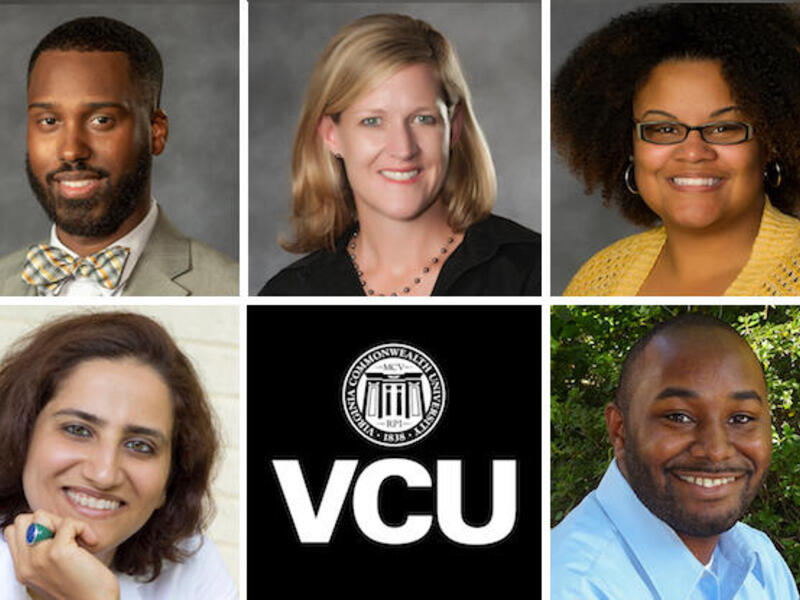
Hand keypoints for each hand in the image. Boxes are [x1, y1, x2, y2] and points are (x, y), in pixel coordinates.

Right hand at [4, 510, 119, 599]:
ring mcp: (38, 557)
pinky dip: (84, 528)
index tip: (57, 538)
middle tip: (67, 536)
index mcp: (23, 569)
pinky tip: (91, 542)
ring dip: (63, 522)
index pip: (13, 532)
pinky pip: (68, 523)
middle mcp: (26, 564)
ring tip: (77, 539)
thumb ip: (43, 552)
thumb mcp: (52, 570)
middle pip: (23, 520)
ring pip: (41, 515)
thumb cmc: (82, 587)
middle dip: (48, 521)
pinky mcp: (57, 552)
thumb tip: (51, 524)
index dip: (37, 527)